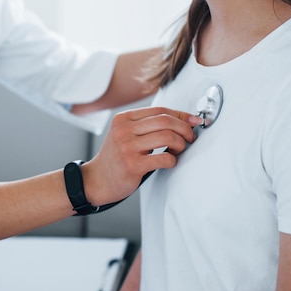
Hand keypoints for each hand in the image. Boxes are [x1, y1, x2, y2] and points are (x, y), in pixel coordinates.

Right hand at [82, 107, 200, 205]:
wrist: (96, 180)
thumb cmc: (116, 157)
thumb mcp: (125, 134)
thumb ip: (147, 126)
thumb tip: (182, 119)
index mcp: (123, 119)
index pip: (159, 110)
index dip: (181, 115)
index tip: (194, 121)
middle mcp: (123, 130)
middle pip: (165, 121)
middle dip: (185, 129)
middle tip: (190, 138)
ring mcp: (127, 147)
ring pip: (167, 137)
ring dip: (181, 144)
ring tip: (178, 150)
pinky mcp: (133, 165)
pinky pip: (164, 158)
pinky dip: (173, 160)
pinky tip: (169, 162)